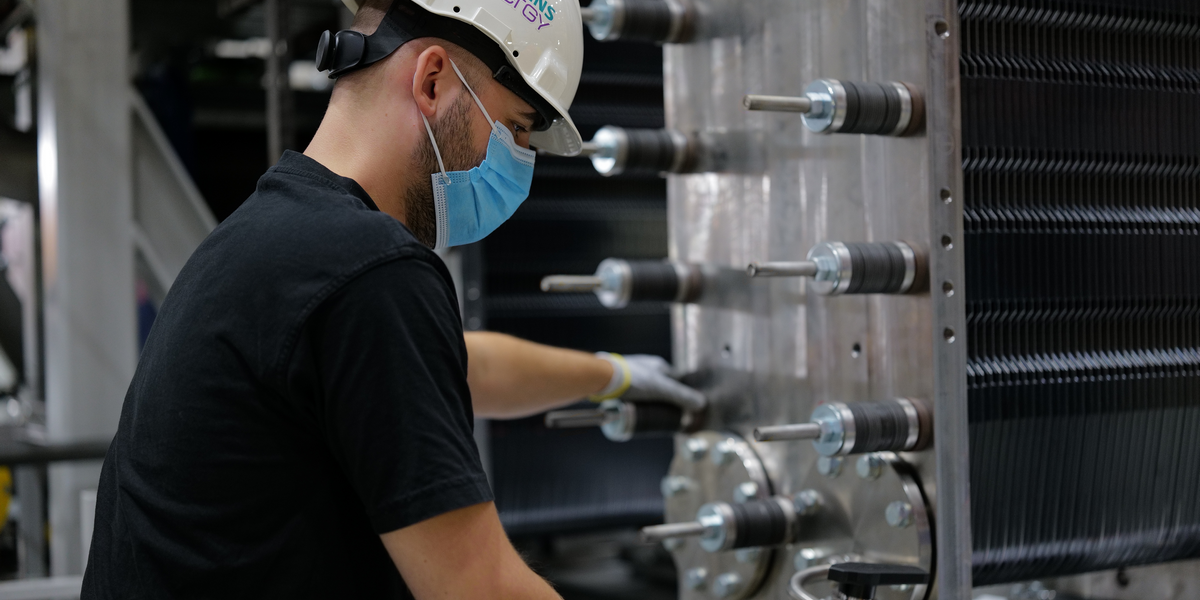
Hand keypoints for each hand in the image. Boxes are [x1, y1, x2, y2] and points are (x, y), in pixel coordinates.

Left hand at [590, 352, 705, 410]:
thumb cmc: (634, 380)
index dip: (680, 395)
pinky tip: (634, 412)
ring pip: (645, 392)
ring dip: (649, 403)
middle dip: (663, 402)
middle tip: (665, 417)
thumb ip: (681, 396)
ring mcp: (631, 374)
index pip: (675, 381)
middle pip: (660, 388)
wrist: (603, 378)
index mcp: (658, 366)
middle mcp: (645, 368)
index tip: (682, 410)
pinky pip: (631, 395)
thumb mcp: (662, 389)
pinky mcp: (619, 383)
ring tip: (650, 417)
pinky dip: (635, 403)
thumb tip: (701, 404)